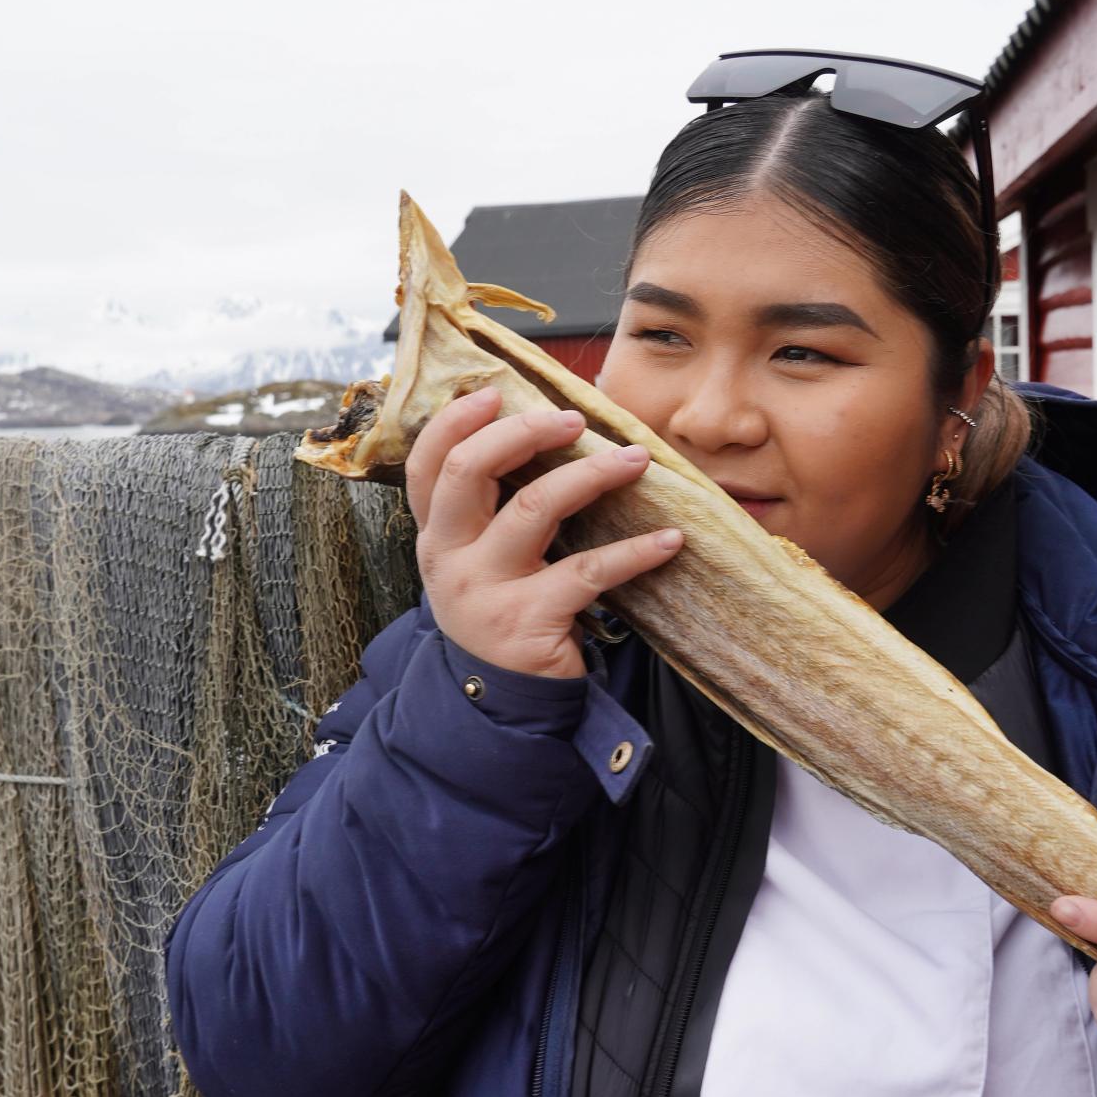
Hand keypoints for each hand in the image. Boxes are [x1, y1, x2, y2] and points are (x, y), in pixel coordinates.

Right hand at [407, 386, 683, 678]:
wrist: (502, 705)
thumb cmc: (505, 613)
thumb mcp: (479, 563)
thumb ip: (491, 510)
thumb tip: (541, 432)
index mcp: (436, 537)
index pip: (426, 466)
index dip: (454, 422)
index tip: (495, 392)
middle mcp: (449, 560)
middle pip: (470, 472)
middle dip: (524, 432)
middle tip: (573, 419)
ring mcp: (485, 592)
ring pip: (535, 508)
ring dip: (593, 474)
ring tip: (637, 459)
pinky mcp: (528, 622)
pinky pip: (588, 571)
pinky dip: (636, 552)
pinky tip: (670, 539)